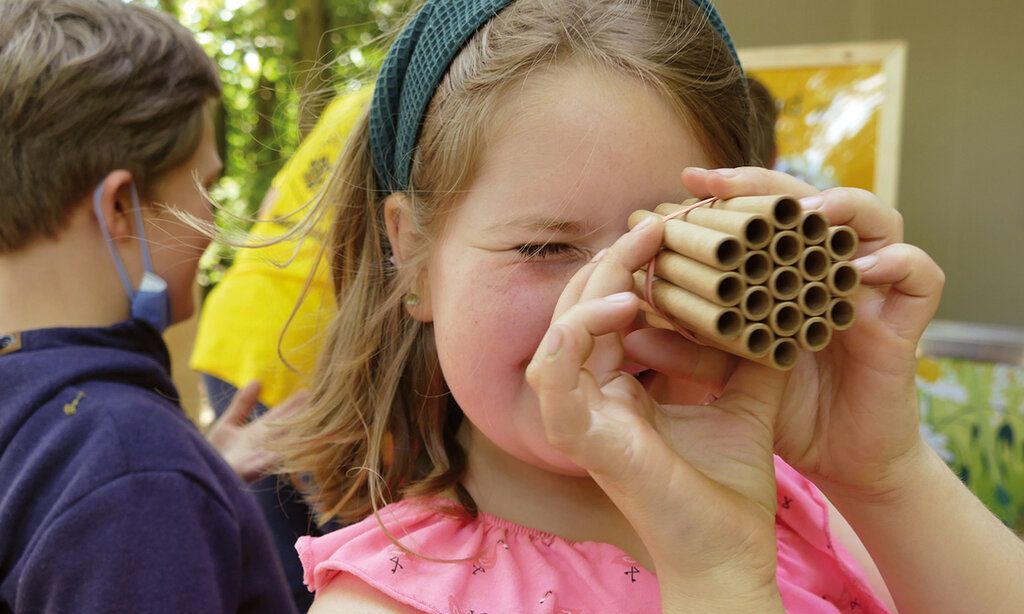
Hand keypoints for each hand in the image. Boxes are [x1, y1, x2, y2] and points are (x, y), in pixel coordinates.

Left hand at [205, 381, 307, 482]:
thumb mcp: (228, 424)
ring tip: (316, 422)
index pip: (280, 414)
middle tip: (320, 402)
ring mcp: (259, 457)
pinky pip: (271, 461)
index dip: (293, 404)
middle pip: (286, 426)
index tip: (308, 391)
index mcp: (258, 432)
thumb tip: (257, 381)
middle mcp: (263, 444)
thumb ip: (242, 405)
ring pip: (284, 443)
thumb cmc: (213, 454)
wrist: (198, 475)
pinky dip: (285, 454)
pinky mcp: (250, 470)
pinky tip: (297, 446)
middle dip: (301, 415)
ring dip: (300, 435)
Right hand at [526, 215, 786, 609]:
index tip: (676, 227)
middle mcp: (593, 394)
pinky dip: (576, 334)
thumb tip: (773, 294)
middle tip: (661, 221)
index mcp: (621, 385)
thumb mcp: (744, 397)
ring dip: (599, 283)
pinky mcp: (578, 437)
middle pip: (584, 306)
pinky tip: (619, 306)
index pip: (615, 309)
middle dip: (619, 258)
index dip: (638, 265)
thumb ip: (746, 349)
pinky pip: (554, 375)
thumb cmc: (728, 486)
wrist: (732, 551)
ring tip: (645, 247)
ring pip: (563, 327)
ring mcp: (579, 415)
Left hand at [681, 167, 943, 503]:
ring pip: (875, 218)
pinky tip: (860, 271)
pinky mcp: (908, 320)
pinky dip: (898, 264)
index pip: (763, 215)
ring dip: (840, 207)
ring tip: (803, 215)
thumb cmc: (785, 408)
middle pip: (811, 203)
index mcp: (788, 272)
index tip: (681, 187)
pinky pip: (920, 276)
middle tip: (718, 182)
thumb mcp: (730, 374)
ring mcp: (873, 290)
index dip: (728, 195)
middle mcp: (830, 269)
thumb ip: (690, 347)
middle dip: (766, 186)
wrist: (840, 457)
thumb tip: (629, 327)